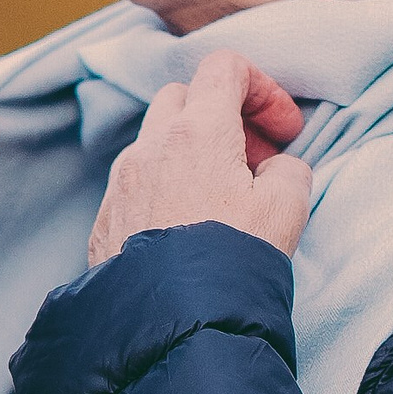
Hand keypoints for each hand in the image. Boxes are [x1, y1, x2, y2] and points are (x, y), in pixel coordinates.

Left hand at [87, 49, 311, 265]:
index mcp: (196, 132)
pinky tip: (184, 226)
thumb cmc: (232, 262)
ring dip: (188, 152)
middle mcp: (149, 148)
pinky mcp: (103, 219)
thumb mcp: (287, 209)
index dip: (262, 88)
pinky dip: (161, 187)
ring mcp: (119, 183)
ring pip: (153, 140)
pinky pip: (133, 184)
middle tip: (252, 160)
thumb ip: (289, 170)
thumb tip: (273, 169)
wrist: (172, 326)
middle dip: (222, 115)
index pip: (223, 68)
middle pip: (183, 97)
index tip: (281, 131)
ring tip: (219, 196)